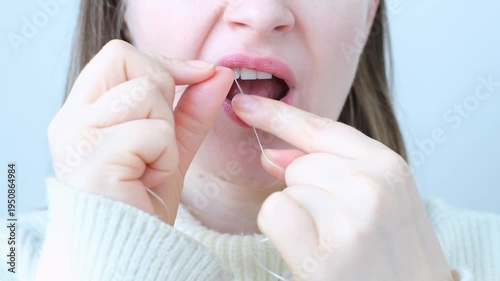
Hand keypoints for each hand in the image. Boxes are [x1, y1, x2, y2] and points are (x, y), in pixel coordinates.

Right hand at [48, 40, 232, 223]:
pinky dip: (165, 157)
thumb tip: (218, 72)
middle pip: (130, 62)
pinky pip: (153, 132)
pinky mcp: (93, 157)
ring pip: (147, 95)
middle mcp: (72, 118)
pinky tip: (148, 179)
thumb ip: (192, 108)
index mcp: (83, 111)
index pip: (119, 55)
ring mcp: (77, 136)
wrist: (130, 250)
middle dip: (164, 95)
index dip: (164, 62)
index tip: (199, 74)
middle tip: (158, 141)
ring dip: (166, 134)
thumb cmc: (142, 202)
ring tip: (151, 165)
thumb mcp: (171, 146)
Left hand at [232, 94, 453, 280]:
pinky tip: (312, 253)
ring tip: (335, 244)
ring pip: (286, 190)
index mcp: (388, 165)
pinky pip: (274, 213)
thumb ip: (329, 170)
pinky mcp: (326, 254)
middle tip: (340, 228)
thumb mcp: (379, 200)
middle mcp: (371, 184)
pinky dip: (282, 233)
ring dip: (299, 218)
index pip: (319, 128)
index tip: (244, 104)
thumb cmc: (395, 256)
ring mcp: (350, 217)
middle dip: (306, 193)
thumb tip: (271, 155)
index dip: (277, 114)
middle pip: (298, 165)